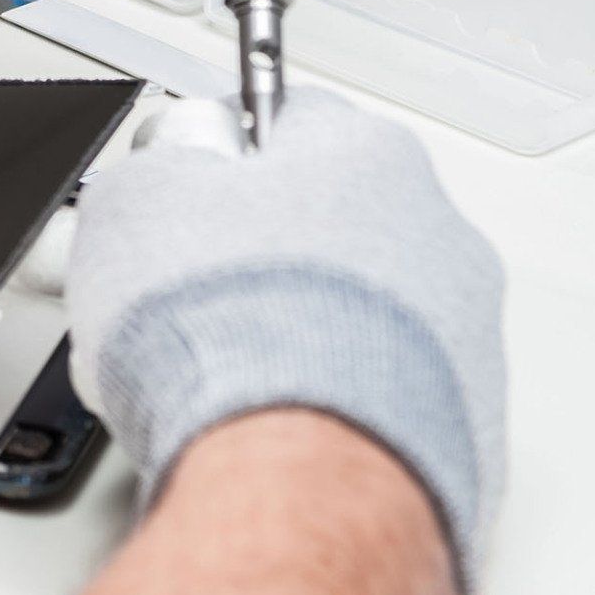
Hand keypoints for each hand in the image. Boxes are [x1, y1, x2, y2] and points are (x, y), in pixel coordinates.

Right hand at [61, 91, 505, 592]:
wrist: (293, 473)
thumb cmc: (229, 333)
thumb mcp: (132, 197)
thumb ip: (156, 162)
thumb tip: (166, 170)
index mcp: (366, 151)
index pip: (284, 120)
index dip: (216, 158)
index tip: (183, 192)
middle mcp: (435, 232)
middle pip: (327, 218)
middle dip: (260, 249)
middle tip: (188, 289)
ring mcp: (461, 335)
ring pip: (356, 311)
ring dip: (295, 328)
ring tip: (219, 370)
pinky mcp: (461, 428)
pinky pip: (377, 393)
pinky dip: (328, 402)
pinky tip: (265, 421)